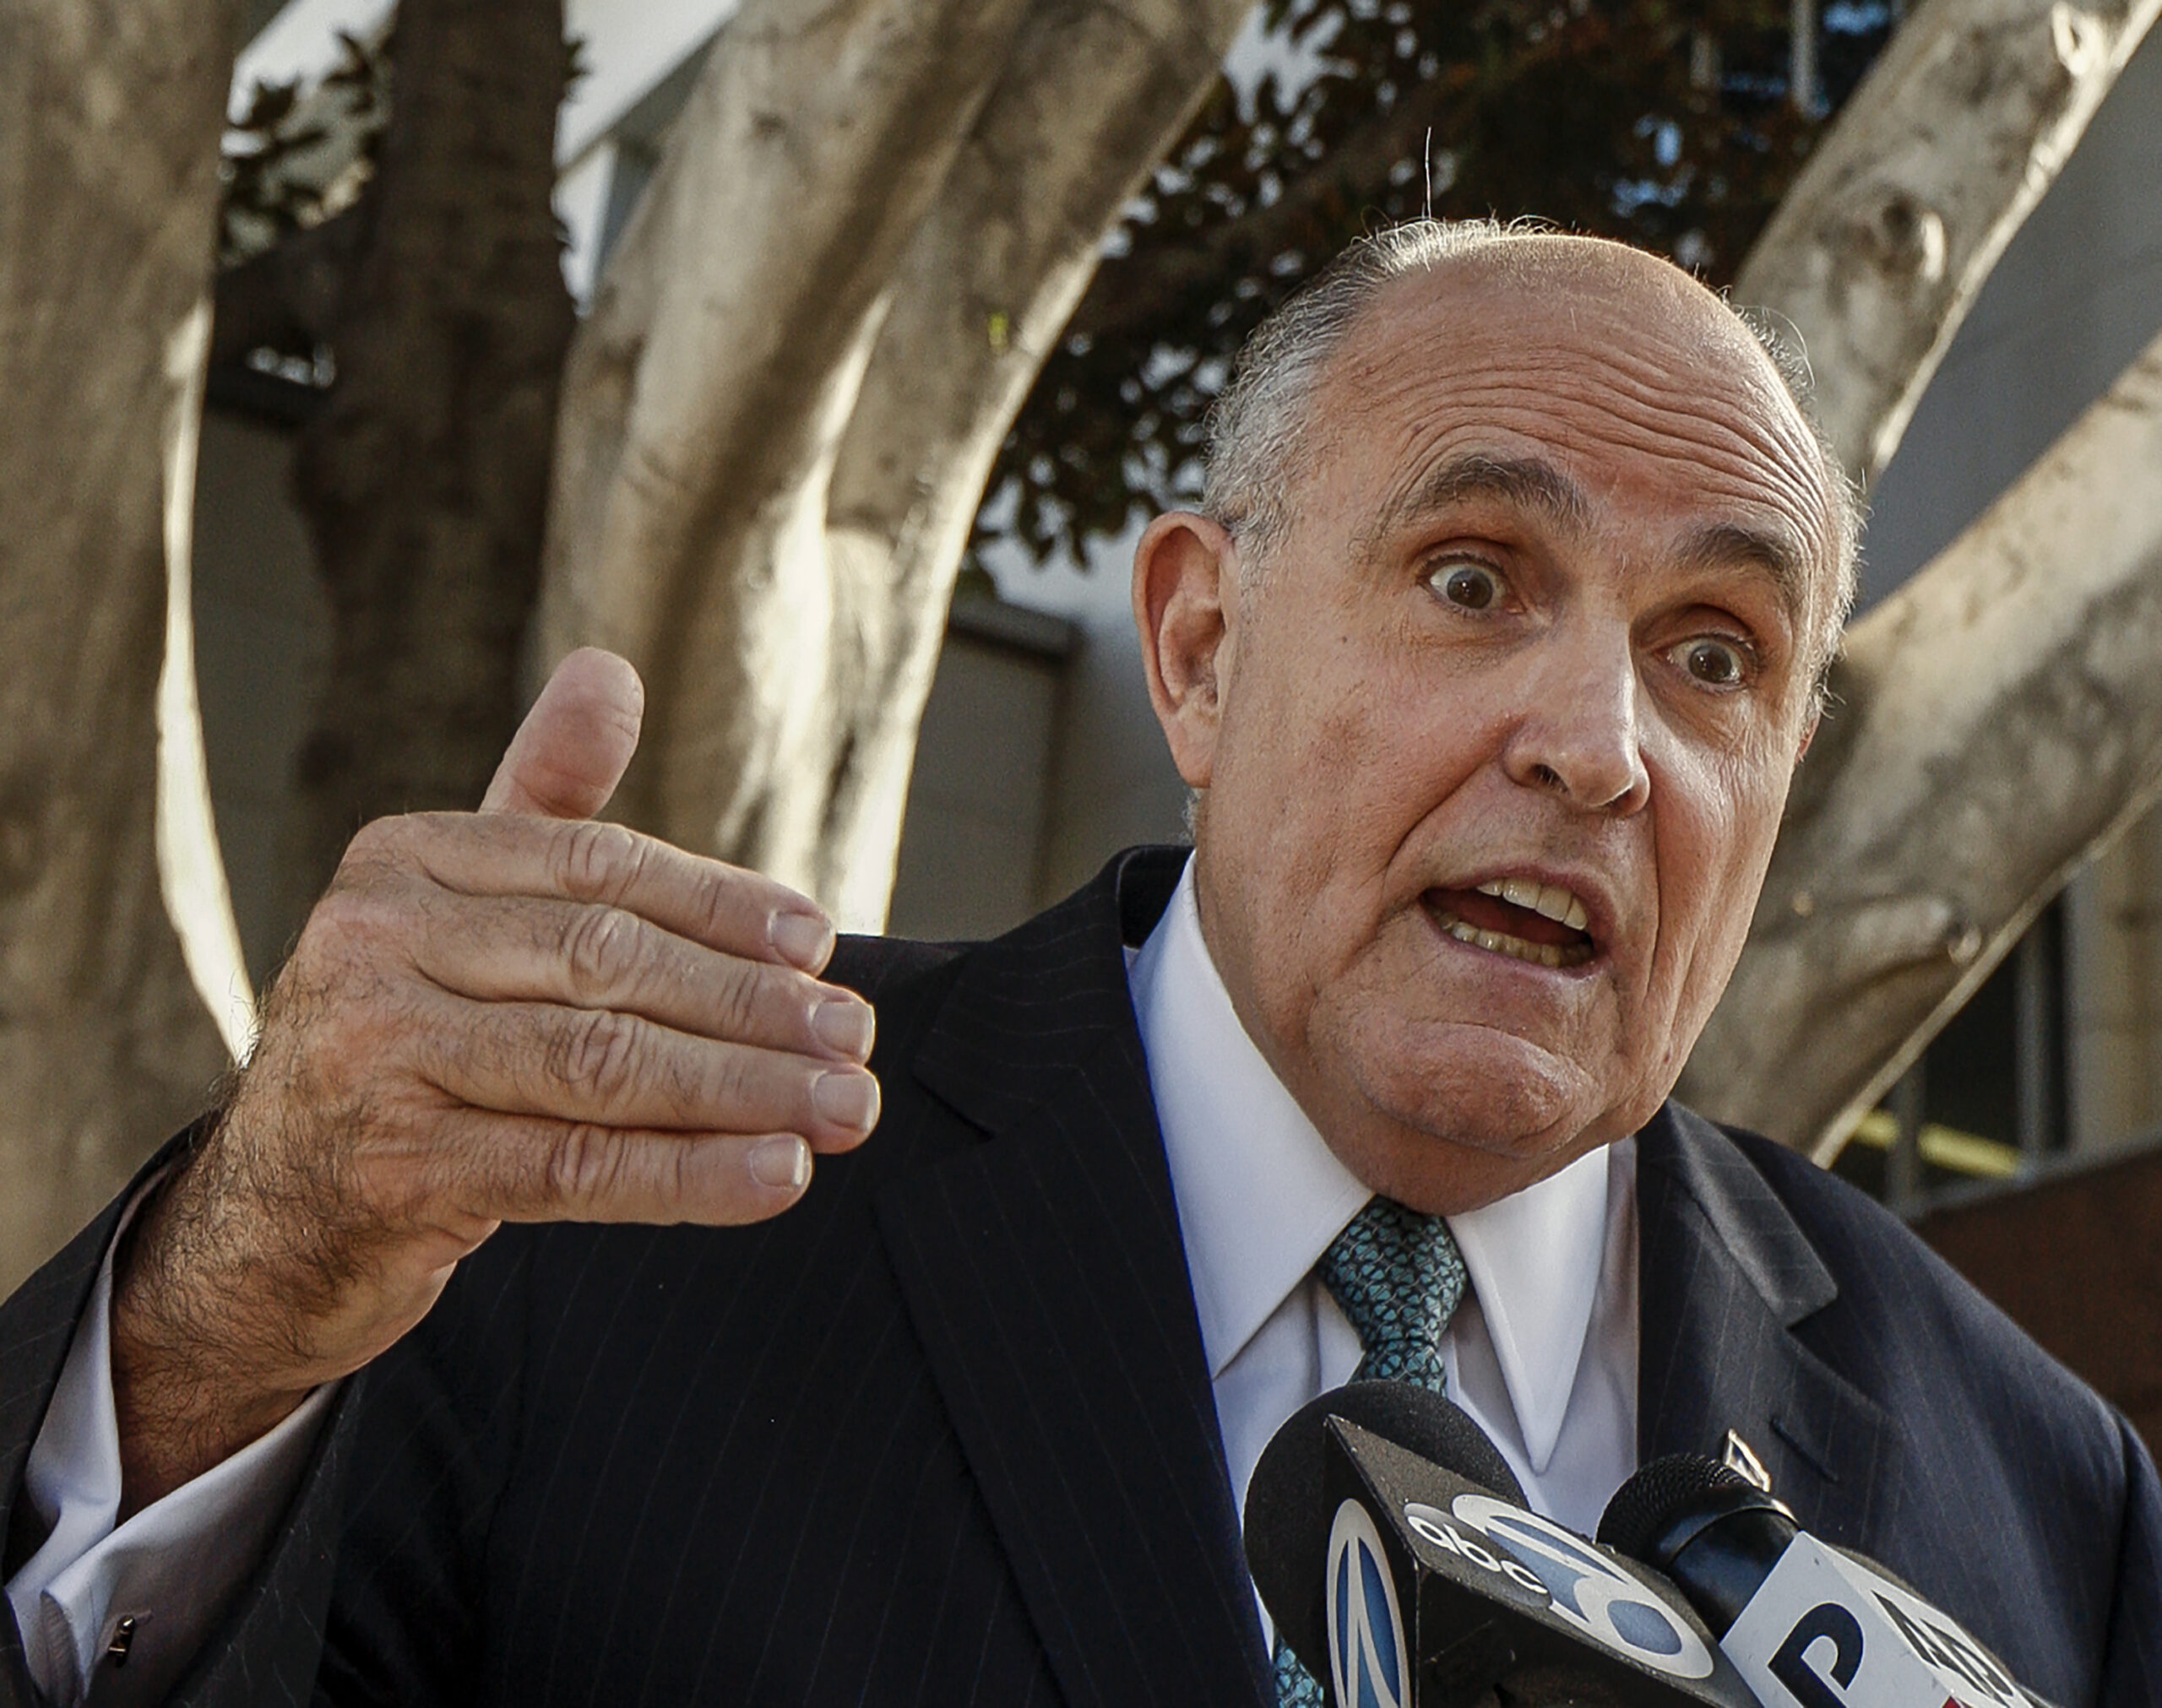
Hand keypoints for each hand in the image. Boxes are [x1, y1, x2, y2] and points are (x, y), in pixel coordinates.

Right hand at [110, 650, 877, 1511]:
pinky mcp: (394, 1170)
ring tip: (848, 1109)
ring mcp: (372, 1057)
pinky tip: (778, 1177)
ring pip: (601, 1067)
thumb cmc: (408, 1038)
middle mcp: (372, 942)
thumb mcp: (461, 910)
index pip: (598, 869)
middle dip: (752, 1006)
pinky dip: (689, 1174)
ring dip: (744, 1091)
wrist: (281, 1209)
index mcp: (404, 859)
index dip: (721, 905)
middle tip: (858, 1039)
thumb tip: (610, 669)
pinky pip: (574, 1169)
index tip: (821, 945)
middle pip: (608, 964)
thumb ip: (542, 801)